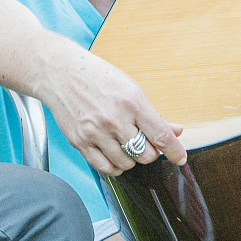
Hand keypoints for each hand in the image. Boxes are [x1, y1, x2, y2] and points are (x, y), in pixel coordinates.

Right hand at [39, 48, 187, 175]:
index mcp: (132, 103)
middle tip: (144, 142)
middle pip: (146, 155)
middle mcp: (115, 120)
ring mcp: (96, 133)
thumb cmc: (97, 77)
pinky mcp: (80, 142)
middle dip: (150, 152)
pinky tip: (115, 156)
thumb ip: (153, 114)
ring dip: (131, 159)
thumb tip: (175, 131)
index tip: (180, 158)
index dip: (175, 151)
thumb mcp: (131, 89)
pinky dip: (115, 167)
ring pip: (127, 164)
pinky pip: (105, 168)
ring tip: (126, 145)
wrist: (60, 73)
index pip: (161, 136)